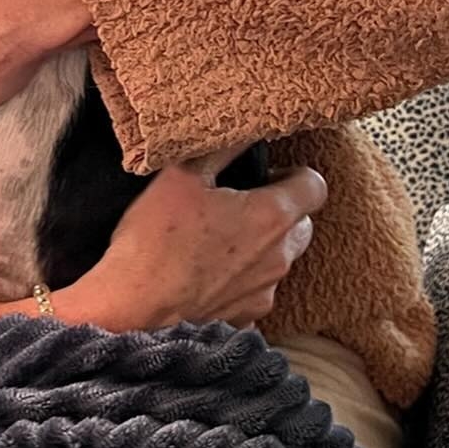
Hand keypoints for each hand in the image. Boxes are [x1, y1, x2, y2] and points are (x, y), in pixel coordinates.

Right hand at [58, 148, 325, 330]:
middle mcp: (279, 256)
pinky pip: (255, 293)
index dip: (297, 174)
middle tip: (241, 203)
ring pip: (279, 261)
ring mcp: (264, 292)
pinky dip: (240, 282)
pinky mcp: (245, 320)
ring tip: (218, 241)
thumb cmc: (157, 241)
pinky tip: (207, 276)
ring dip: (261, 248)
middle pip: (302, 225)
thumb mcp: (181, 176)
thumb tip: (244, 126)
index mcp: (272, 215)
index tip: (269, 174)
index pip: (315, 186)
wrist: (133, 312)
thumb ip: (220, 148)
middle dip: (282, 211)